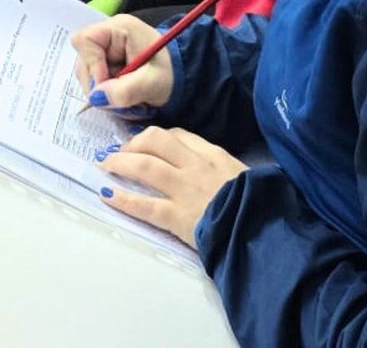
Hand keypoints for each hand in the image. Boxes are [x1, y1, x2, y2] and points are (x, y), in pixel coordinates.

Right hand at [71, 14, 175, 112]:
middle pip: (84, 62)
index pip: (85, 40)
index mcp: (120, 28)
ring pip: (89, 76)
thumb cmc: (172, 74)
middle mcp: (109, 37)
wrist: (185, 78)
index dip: (92, 64)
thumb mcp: (151, 83)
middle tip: (120, 100)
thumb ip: (124, 91)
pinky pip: (97, 84)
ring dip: (105, 95)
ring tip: (128, 101)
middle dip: (99, 86)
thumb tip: (97, 98)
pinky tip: (126, 99)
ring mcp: (107, 51)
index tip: (107, 84)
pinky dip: (108, 96)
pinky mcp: (108, 65)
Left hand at [98, 127, 247, 249]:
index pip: (178, 135)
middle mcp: (195, 167)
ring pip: (144, 166)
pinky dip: (122, 198)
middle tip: (117, 151)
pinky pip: (143, 205)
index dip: (155, 137)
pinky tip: (106, 193)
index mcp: (214, 156)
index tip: (143, 142)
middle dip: (132, 143)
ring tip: (104, 164)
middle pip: (155, 141)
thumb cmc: (259, 205)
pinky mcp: (177, 216)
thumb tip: (210, 171)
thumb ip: (223, 169)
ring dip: (120, 163)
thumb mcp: (244, 176)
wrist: (262, 229)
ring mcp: (184, 190)